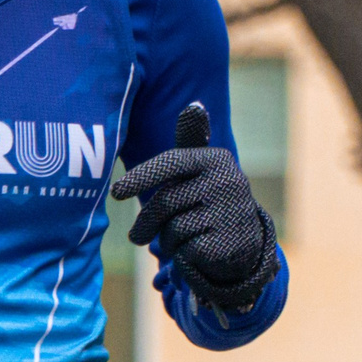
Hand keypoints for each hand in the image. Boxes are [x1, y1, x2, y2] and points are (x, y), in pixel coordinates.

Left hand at [110, 103, 280, 311]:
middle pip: (166, 202)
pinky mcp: (227, 245)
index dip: (140, 177)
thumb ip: (191, 138)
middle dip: (147, 222)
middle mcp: (227, 182)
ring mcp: (229, 214)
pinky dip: (182, 255)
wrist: (244, 241)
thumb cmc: (208, 197)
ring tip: (178, 239)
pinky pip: (184, 251)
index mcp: (216, 159)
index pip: (171, 163)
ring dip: (167, 240)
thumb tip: (195, 106)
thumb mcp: (201, 167)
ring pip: (173, 229)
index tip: (116, 192)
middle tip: (136, 235)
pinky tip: (195, 252)